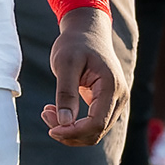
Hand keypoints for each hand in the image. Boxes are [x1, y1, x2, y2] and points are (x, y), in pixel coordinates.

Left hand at [42, 6, 120, 145]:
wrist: (87, 32)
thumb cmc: (75, 44)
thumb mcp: (65, 63)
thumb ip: (66, 93)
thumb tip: (64, 122)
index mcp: (111, 87)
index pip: (96, 124)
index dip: (73, 132)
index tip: (51, 128)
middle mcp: (119, 98)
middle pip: (96, 132)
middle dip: (69, 132)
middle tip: (45, 114)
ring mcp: (115, 102)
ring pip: (94, 132)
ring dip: (70, 130)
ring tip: (48, 112)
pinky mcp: (107, 104)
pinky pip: (92, 124)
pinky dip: (74, 124)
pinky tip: (57, 111)